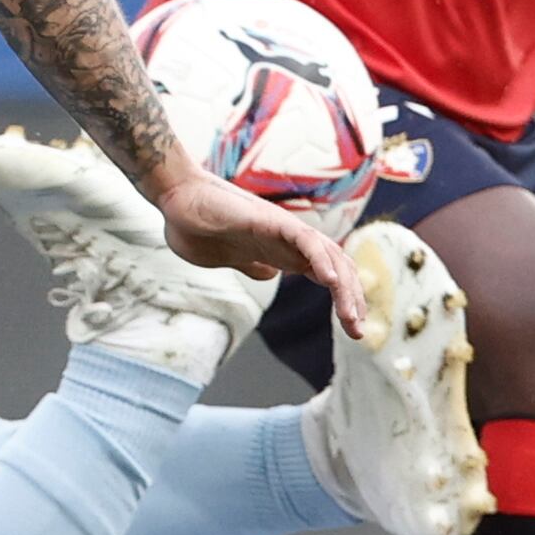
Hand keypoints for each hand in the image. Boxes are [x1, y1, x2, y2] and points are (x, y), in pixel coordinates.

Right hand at [152, 170, 365, 337]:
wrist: (175, 201)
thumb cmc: (196, 226)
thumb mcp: (230, 258)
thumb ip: (252, 264)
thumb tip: (268, 274)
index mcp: (283, 252)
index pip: (328, 274)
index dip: (344, 299)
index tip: (352, 328)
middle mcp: (290, 240)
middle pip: (337, 268)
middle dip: (352, 300)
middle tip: (358, 333)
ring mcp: (283, 228)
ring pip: (328, 255)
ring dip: (344, 287)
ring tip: (351, 318)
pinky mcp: (270, 220)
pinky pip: (305, 239)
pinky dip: (321, 258)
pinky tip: (330, 282)